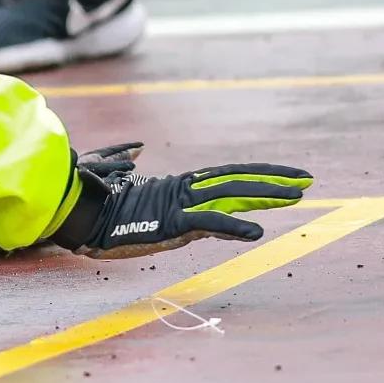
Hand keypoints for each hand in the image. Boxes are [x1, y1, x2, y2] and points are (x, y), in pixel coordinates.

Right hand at [49, 143, 310, 253]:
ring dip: (267, 196)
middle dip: (274, 181)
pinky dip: (236, 228)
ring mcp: (180, 206)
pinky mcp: (172, 224)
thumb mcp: (120, 184)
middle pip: (239, 182)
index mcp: (179, 186)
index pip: (228, 176)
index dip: (259, 174)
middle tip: (308, 179)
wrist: (75, 213)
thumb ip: (131, 166)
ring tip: (298, 195)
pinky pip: (210, 226)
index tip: (287, 176)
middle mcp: (185, 191)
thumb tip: (136, 150)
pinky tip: (259, 232)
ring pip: (233, 197)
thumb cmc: (93, 201)